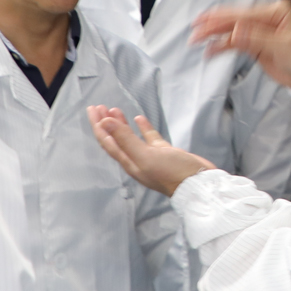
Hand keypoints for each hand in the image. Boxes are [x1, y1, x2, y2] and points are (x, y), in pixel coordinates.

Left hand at [89, 106, 214, 198]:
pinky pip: (149, 138)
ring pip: (130, 137)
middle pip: (115, 139)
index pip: (107, 141)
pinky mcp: (163, 153)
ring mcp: (150, 156)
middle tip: (99, 107)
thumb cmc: (172, 173)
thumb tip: (106, 123)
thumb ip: (126, 139)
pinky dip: (142, 128)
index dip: (98, 125)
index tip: (93, 109)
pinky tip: (139, 119)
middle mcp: (136, 160)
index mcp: (129, 162)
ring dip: (121, 124)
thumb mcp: (146, 155)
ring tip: (114, 109)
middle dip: (105, 123)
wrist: (197, 184)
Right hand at [188, 0, 290, 89]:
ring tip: (197, 39)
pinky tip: (211, 49)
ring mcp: (261, 29)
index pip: (243, 14)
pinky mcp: (256, 43)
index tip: (204, 24)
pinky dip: (223, 45)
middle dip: (214, 25)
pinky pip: (235, 41)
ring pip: (232, 29)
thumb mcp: (282, 47)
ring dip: (215, 34)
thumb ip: (256, 38)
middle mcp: (267, 17)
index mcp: (276, 10)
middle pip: (235, 19)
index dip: (222, 19)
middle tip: (195, 31)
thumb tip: (234, 31)